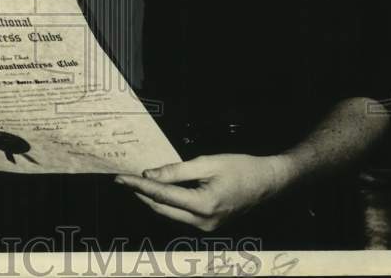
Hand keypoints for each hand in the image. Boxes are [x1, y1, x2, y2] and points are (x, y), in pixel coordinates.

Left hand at [115, 154, 293, 232]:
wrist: (269, 183)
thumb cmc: (241, 168)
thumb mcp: (208, 163)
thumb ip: (177, 171)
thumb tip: (151, 174)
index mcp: (204, 205)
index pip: (162, 195)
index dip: (139, 185)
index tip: (121, 178)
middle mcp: (203, 222)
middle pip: (162, 210)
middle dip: (141, 194)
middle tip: (124, 180)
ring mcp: (207, 227)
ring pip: (170, 215)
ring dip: (153, 200)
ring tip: (136, 184)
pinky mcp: (209, 226)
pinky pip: (181, 216)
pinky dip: (167, 204)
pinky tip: (159, 192)